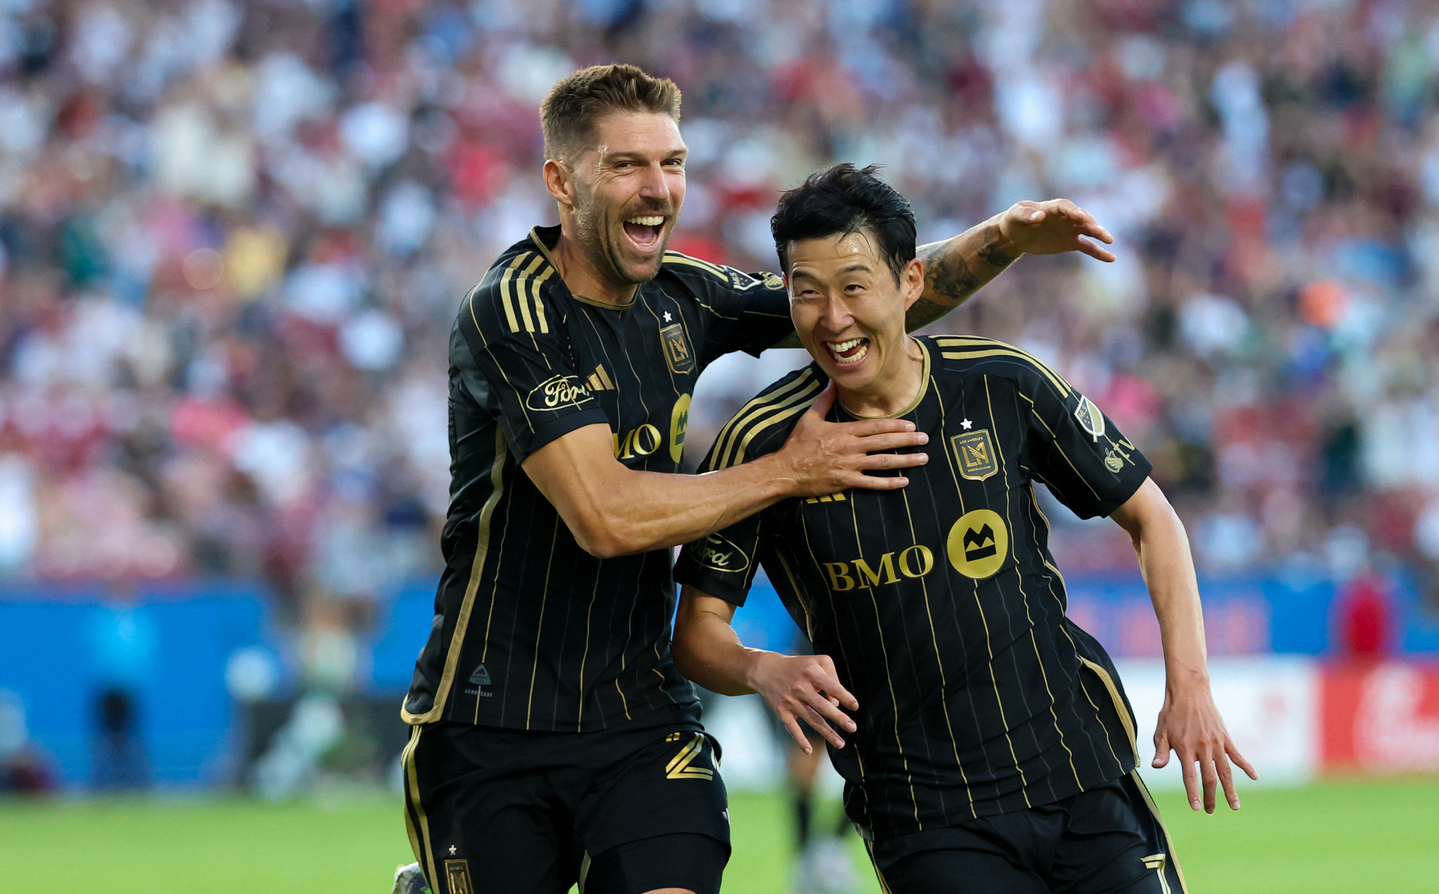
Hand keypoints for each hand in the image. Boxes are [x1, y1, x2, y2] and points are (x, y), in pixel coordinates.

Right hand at [748, 651, 857, 752]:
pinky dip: (800, 740)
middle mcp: (801, 687)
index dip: (845, 697)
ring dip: (827, 733)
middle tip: (852, 727)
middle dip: (839, 718)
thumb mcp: (816, 661)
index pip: (832, 687)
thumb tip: (837, 701)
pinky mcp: (781, 711)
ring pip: (812, 719)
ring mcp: (791, 700)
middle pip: (823, 706)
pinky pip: (792, 728)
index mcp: (812, 673)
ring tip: (840, 743)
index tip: (854, 706)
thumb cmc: (797, 666)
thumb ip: (832, 676)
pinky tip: (808, 750)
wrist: (765, 669)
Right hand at [774, 382, 928, 496]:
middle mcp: (851, 448)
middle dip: (907, 440)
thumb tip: (832, 382)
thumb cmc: (797, 444)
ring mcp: (850, 465)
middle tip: (925, 438)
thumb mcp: (810, 418)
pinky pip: (872, 483)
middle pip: (884, 442)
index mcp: (844, 431)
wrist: (786, 470)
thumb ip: (825, 400)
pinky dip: (889, 483)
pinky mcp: (847, 481)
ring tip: (923, 458)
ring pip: (883, 462)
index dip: (895, 425)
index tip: (911, 424)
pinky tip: (904, 482)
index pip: (875, 426)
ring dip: (905, 460)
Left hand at [998, 199, 1115, 262]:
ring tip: (1109, 241)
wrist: (1016, 234)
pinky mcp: (1071, 243)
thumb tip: (1040, 216)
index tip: (1079, 217)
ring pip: (1088, 230)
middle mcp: (1066, 217)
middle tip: (1099, 232)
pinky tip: (1111, 258)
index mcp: (1052, 207)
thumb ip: (1026, 215)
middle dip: (1091, 223)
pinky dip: (1099, 252)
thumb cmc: (1014, 220)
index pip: (1065, 207)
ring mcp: (1070, 229)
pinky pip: (1088, 247)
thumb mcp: (1015, 215)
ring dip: (1099, 234)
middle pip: (1082, 218)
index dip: (1072, 211)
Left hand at [1152, 682, 1258, 812]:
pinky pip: (1237, 755)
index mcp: (1185, 748)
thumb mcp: (1161, 731)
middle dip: (1211, 797)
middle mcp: (1202, 747)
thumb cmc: (1171, 713)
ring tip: (1234, 806)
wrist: (1189, 691)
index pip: (1190, 777)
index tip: (1197, 808)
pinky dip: (1246, 766)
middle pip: (1210, 778)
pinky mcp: (1225, 737)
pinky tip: (1254, 777)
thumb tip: (1156, 767)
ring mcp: (1216, 743)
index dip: (1193, 794)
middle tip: (1209, 811)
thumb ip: (1161, 751)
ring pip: (1226, 771)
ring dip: (1230, 790)